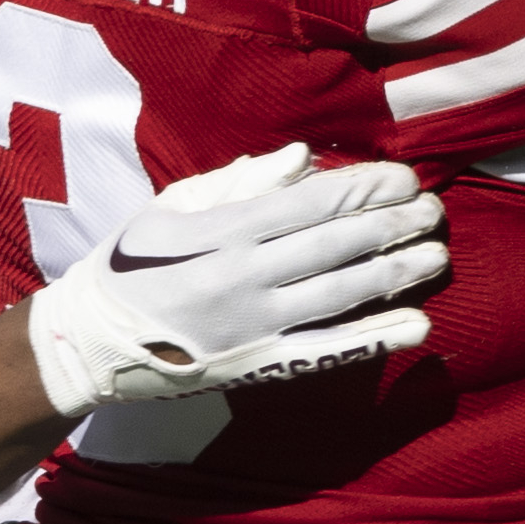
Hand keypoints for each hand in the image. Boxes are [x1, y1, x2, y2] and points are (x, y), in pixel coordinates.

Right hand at [27, 146, 443, 416]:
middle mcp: (246, 276)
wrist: (88, 343)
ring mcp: (256, 325)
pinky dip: (376, 339)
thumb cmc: (128, 266)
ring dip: (397, 273)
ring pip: (342, 293)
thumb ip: (237, 181)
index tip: (404, 178)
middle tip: (434, 209)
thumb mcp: (169, 209)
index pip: (312, 202)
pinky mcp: (260, 365)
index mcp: (225, 230)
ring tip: (436, 254)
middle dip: (393, 224)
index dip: (365, 188)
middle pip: (337, 244)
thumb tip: (301, 157)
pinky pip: (328, 352)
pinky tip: (418, 326)